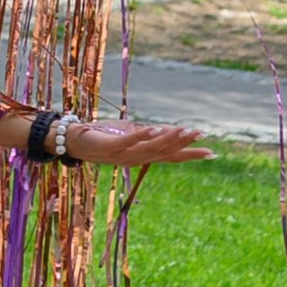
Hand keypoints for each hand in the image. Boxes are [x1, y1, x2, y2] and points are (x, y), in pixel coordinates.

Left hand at [60, 117, 203, 167]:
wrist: (74, 141)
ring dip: (169, 137)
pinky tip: (154, 127)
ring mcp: (124, 154)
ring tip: (186, 129)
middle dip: (184, 144)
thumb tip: (169, 130)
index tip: (212, 153)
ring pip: (152, 147)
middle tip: (202, 136)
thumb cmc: (103, 135)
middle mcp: (136, 159)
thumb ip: (148, 134)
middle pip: (165, 152)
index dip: (190, 154)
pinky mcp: (111, 145)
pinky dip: (143, 135)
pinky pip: (130, 140)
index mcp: (142, 156)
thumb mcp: (130, 132)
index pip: (171, 157)